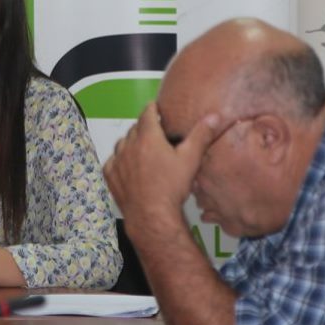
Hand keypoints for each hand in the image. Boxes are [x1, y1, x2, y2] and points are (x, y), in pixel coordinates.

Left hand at [102, 103, 222, 234]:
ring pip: (122, 143)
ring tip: (141, 149)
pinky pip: (112, 161)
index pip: (147, 113)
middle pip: (135, 128)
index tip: (155, 108)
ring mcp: (117, 161)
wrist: (151, 215)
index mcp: (148, 137)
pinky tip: (127, 166)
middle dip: (144, 127)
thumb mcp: (191, 159)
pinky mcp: (110, 176)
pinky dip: (119, 160)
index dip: (152, 109)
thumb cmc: (172, 187)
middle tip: (154, 133)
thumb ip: (201, 135)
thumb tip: (214, 116)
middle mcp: (129, 145)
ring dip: (130, 142)